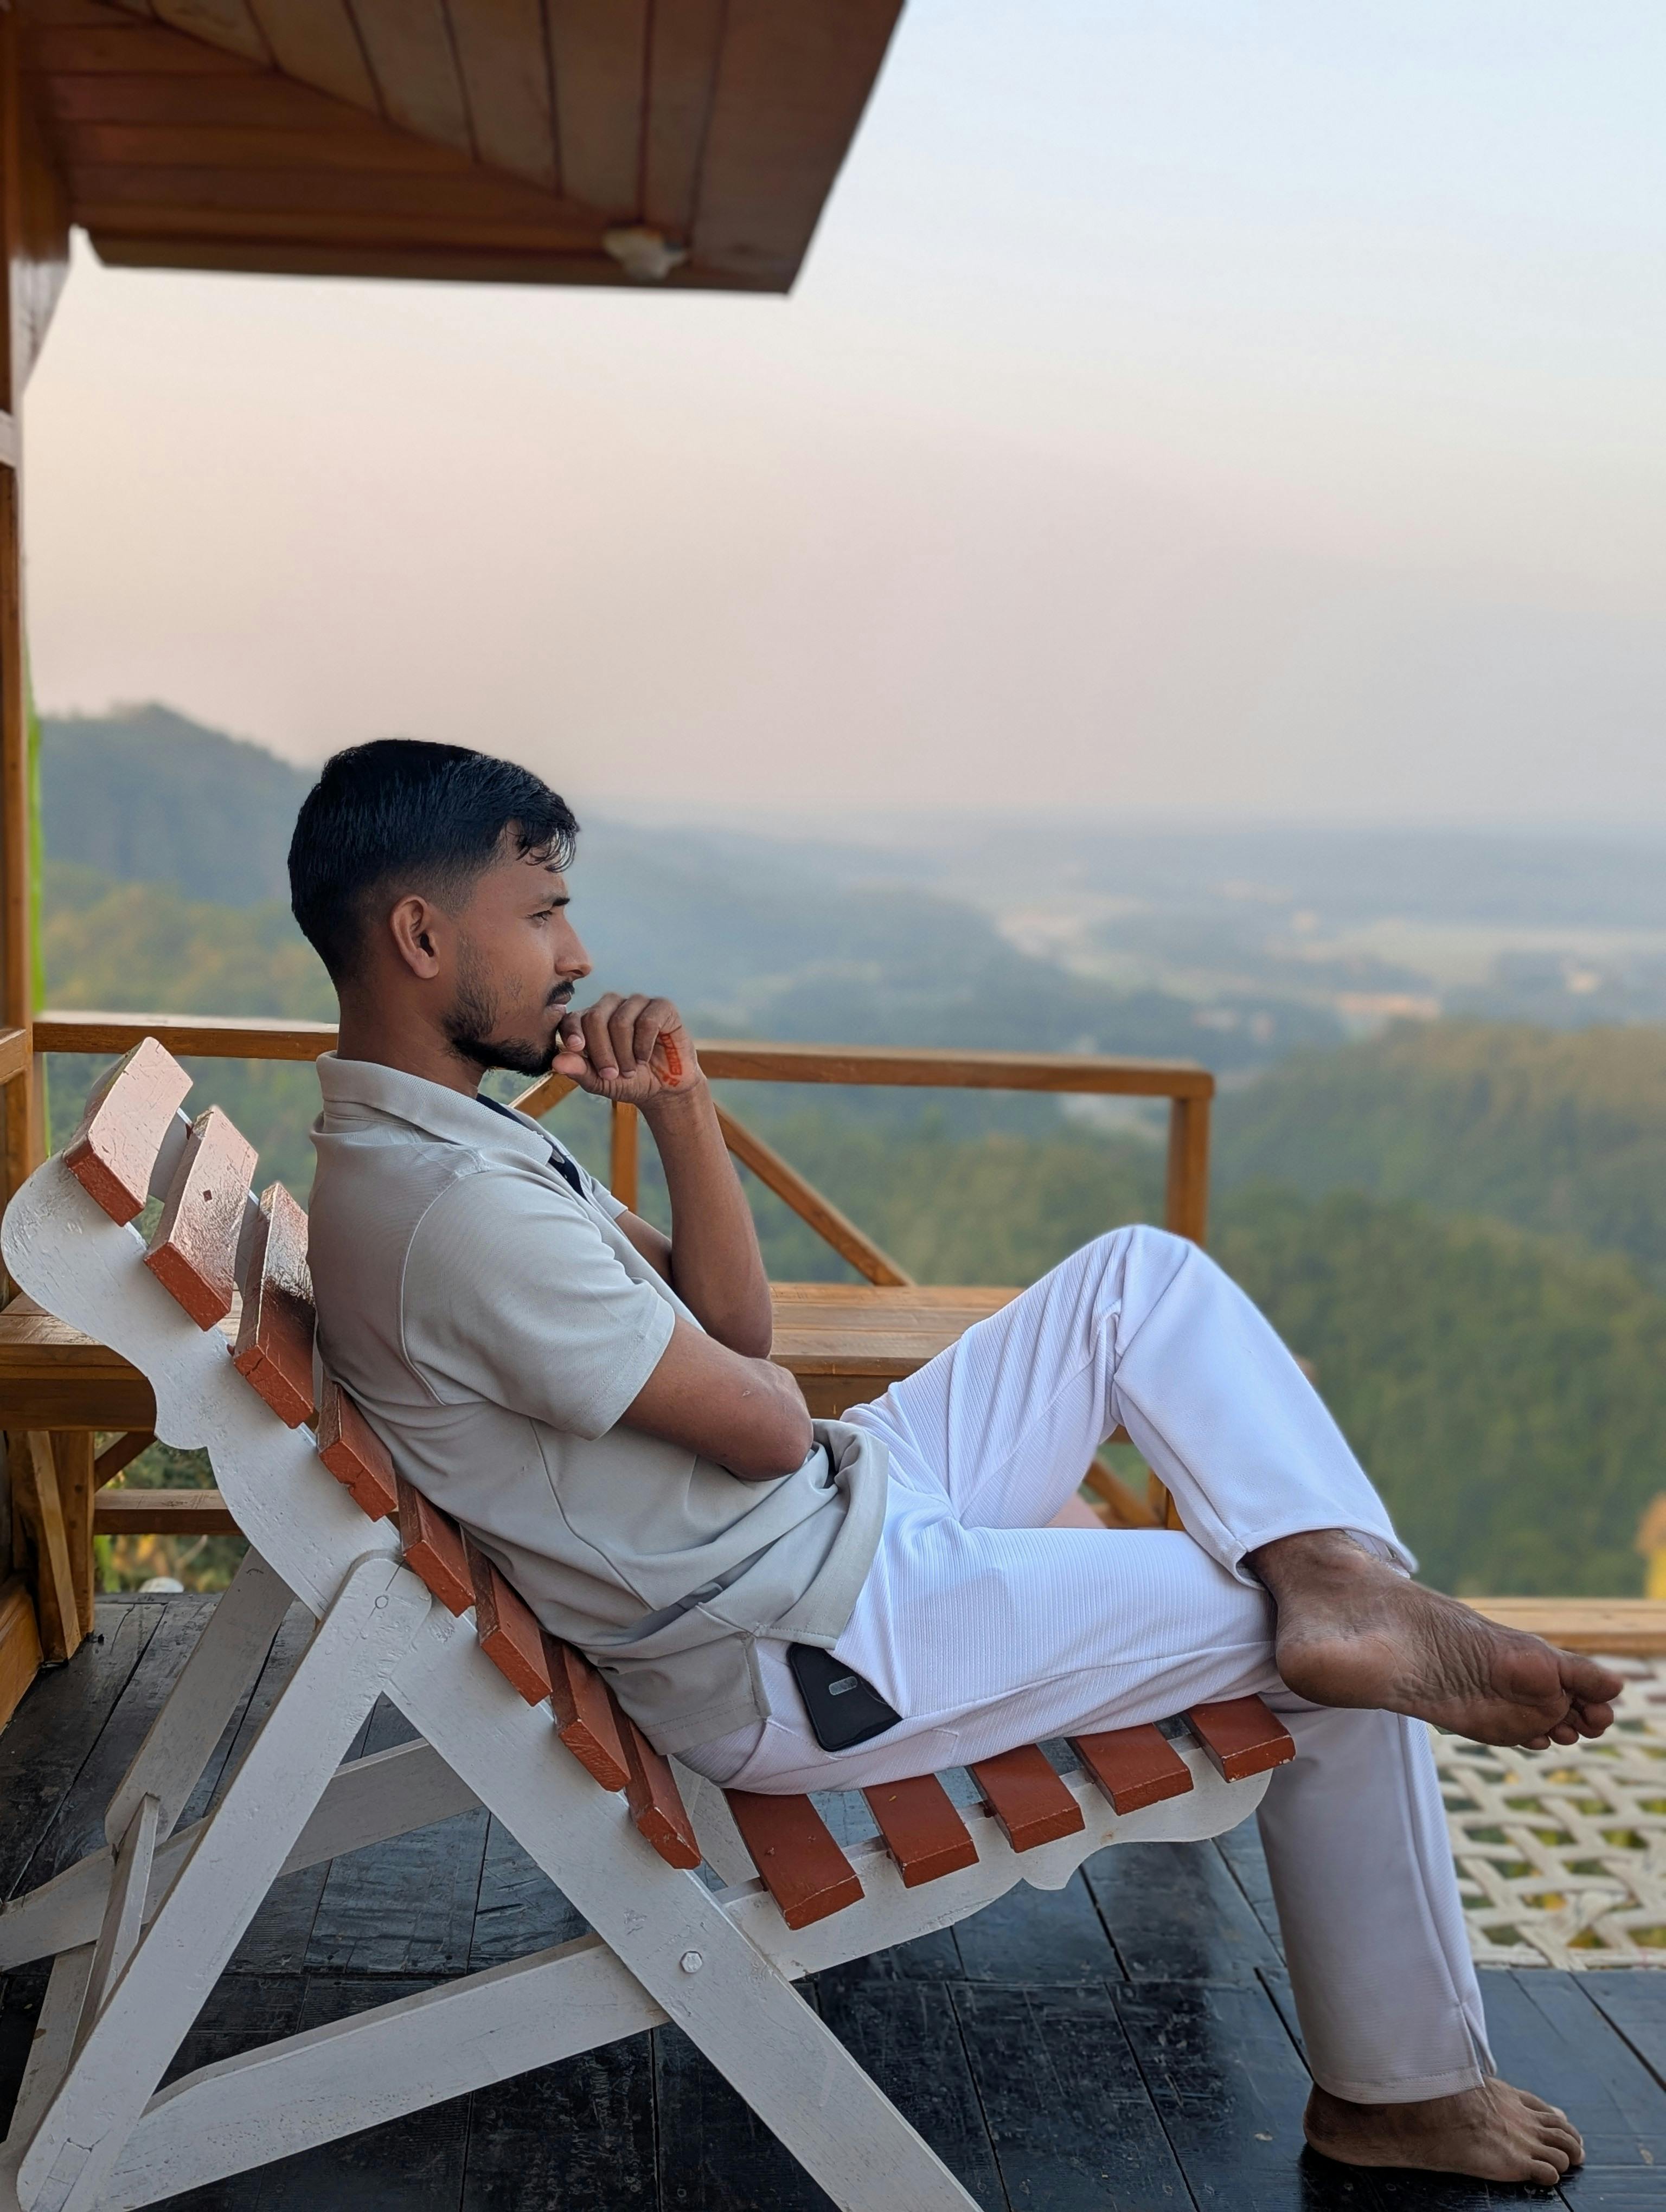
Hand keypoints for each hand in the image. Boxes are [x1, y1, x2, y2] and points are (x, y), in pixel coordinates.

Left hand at [552, 993, 700, 1106]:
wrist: (664, 1089)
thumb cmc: (629, 1082)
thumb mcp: (600, 1082)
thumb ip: (579, 1071)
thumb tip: (556, 1062)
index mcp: (591, 1020)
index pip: (574, 1018)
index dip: (573, 1032)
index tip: (577, 1048)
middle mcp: (612, 1006)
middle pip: (596, 1018)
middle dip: (602, 1051)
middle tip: (611, 1074)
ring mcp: (637, 1004)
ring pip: (620, 1020)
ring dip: (624, 1052)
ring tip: (631, 1069)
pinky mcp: (662, 1007)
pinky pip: (647, 1020)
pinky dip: (644, 1045)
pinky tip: (645, 1057)